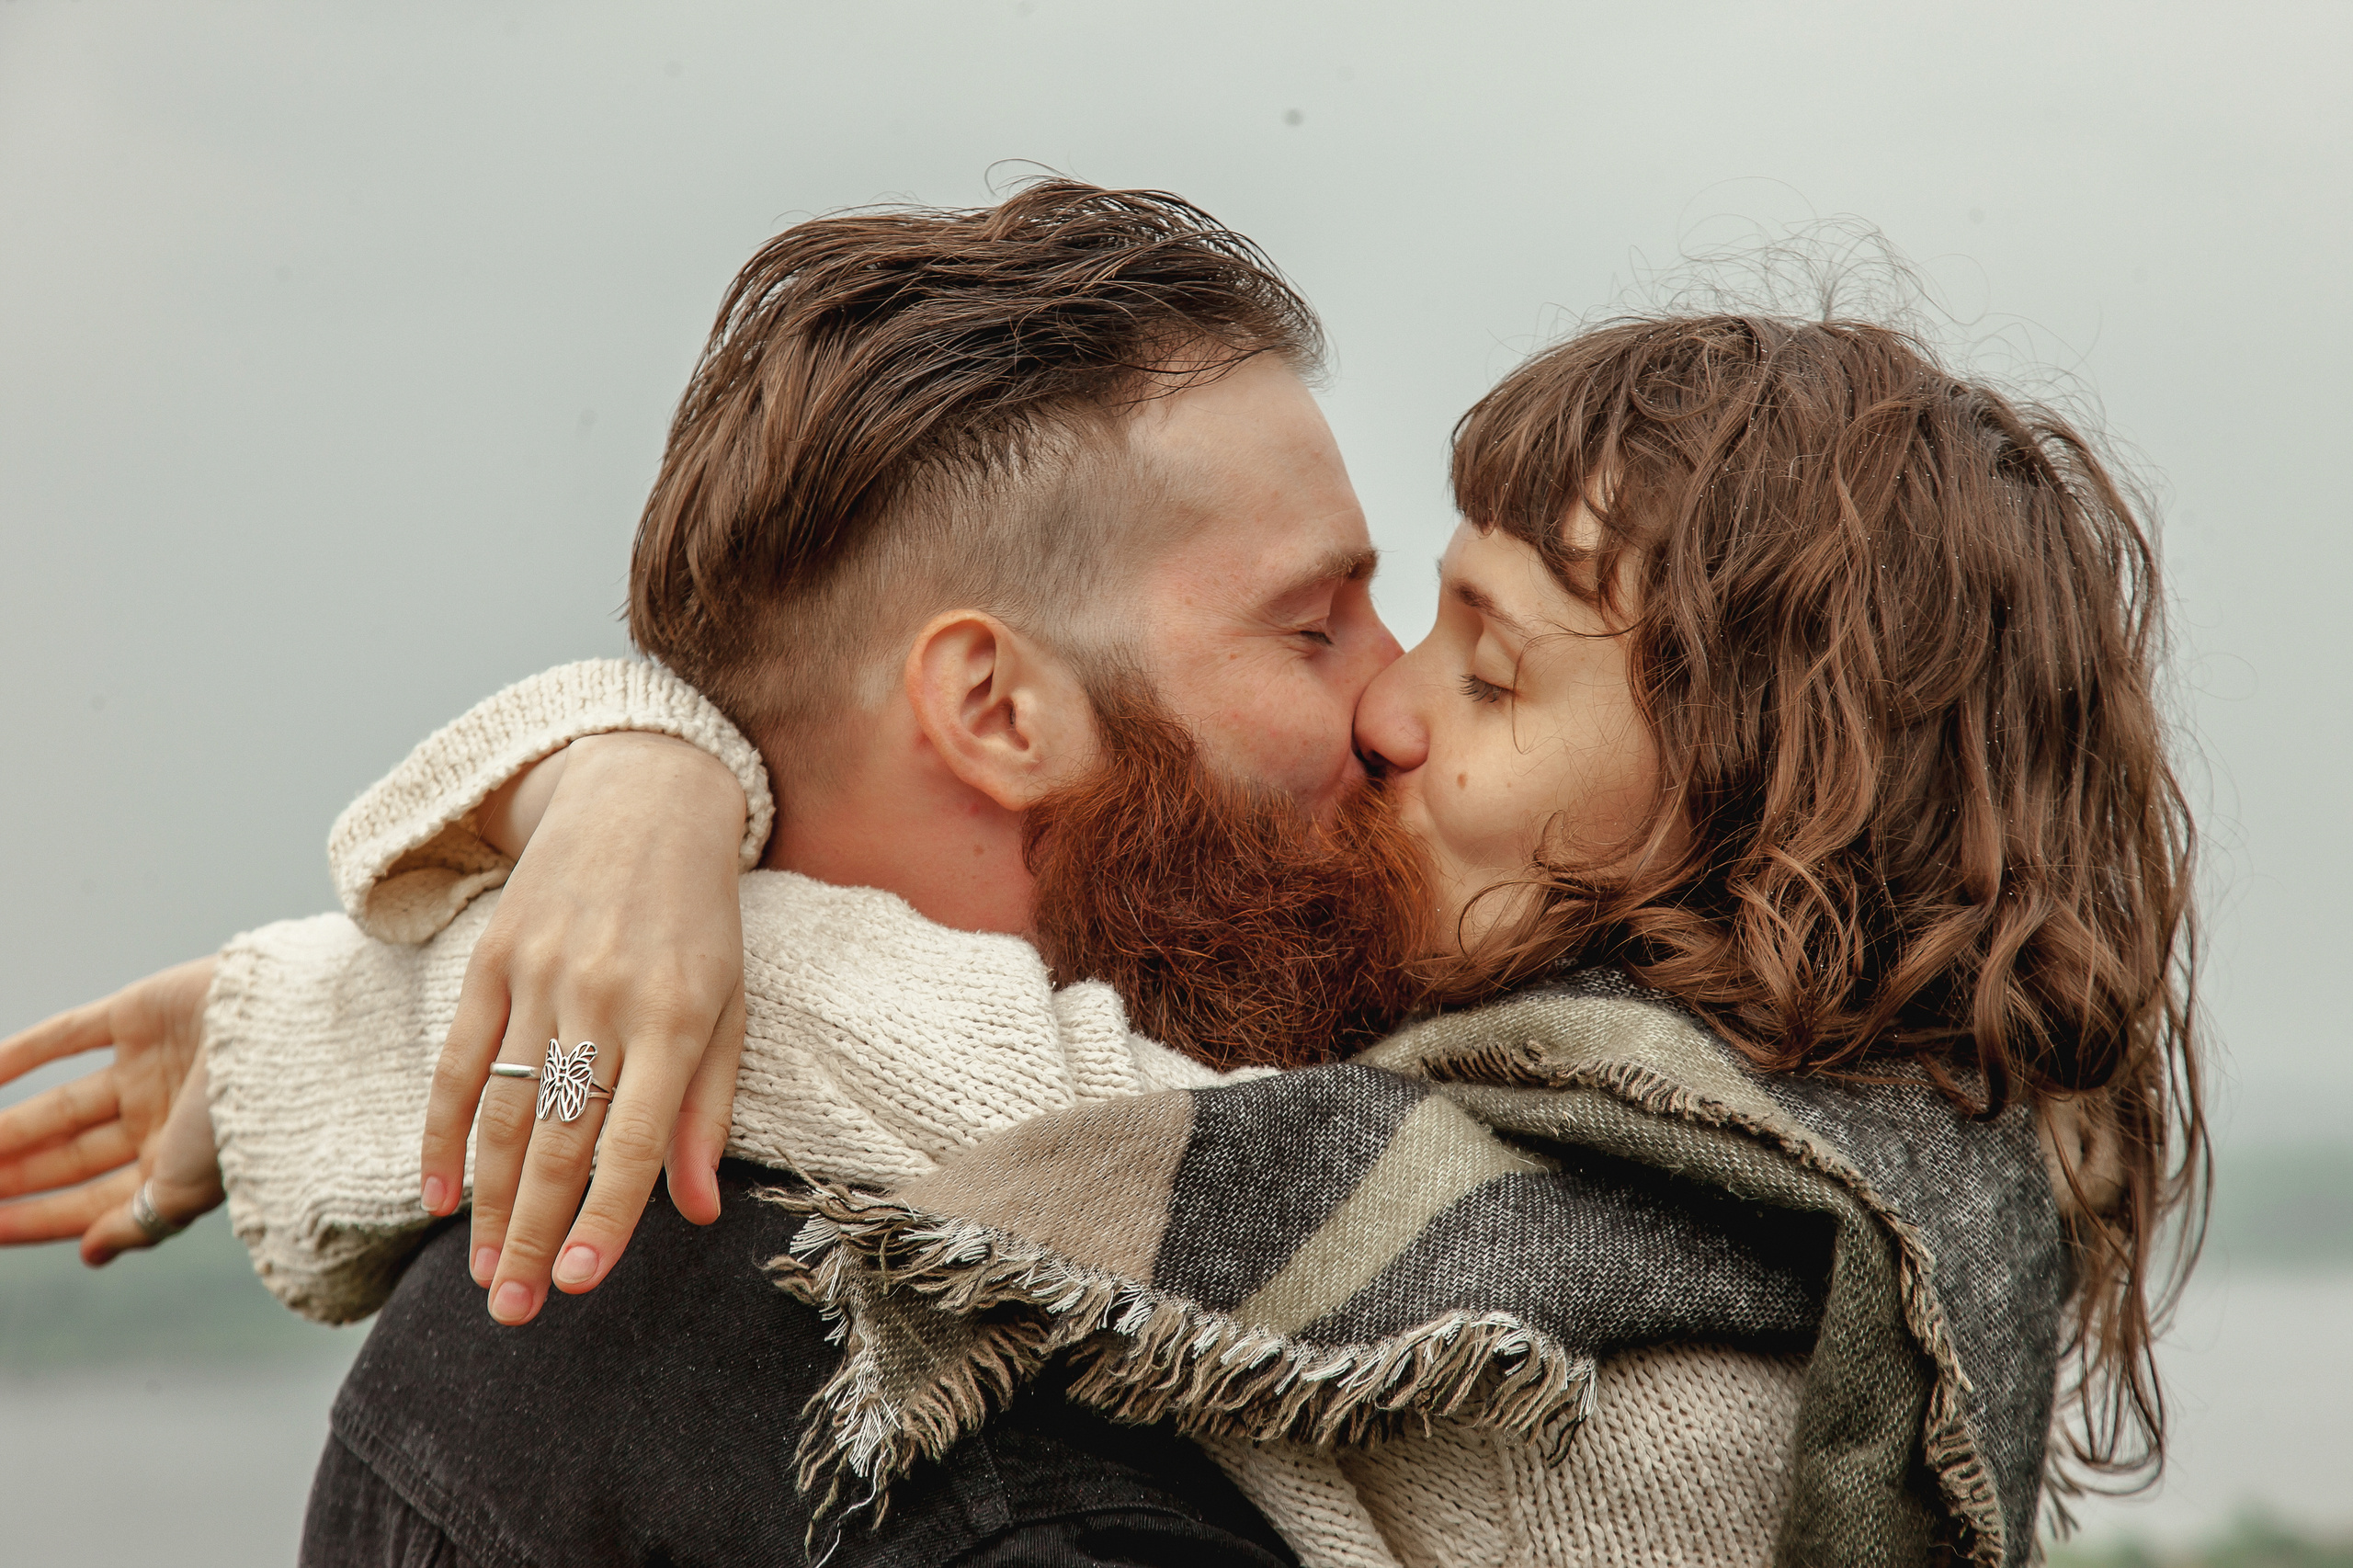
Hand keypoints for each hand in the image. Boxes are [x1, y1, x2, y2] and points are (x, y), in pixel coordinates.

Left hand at [0, 957, 222, 1256]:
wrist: (284, 1036)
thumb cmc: (242, 1122)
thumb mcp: (185, 1192)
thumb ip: (136, 1224)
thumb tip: (89, 1254)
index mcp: (176, 1165)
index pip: (90, 1202)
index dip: (34, 1218)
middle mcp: (160, 1117)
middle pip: (70, 1155)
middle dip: (15, 1173)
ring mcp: (148, 1065)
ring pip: (63, 1103)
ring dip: (9, 1124)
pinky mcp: (139, 1012)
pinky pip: (67, 1036)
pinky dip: (21, 1054)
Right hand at [422, 730, 750, 1323]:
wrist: (643, 800)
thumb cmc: (701, 921)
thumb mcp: (730, 1006)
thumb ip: (706, 1108)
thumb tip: (699, 1212)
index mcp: (677, 1015)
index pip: (635, 1138)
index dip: (608, 1216)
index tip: (584, 1285)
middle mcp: (604, 998)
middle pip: (559, 1139)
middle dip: (535, 1235)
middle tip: (514, 1313)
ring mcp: (540, 976)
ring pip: (503, 1113)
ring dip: (488, 1205)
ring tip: (484, 1276)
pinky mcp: (492, 959)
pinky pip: (458, 1063)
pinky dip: (443, 1135)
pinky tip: (439, 1197)